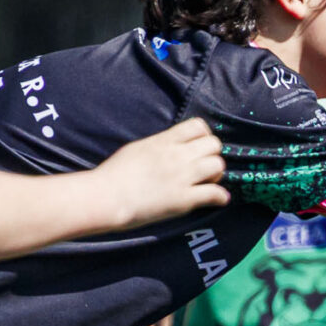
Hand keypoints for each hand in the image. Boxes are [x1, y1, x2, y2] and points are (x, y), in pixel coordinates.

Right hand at [97, 117, 228, 223]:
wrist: (106, 196)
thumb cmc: (114, 174)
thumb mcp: (137, 148)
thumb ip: (158, 145)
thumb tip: (170, 145)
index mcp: (163, 141)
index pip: (198, 126)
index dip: (204, 136)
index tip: (199, 147)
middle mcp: (176, 156)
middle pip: (214, 144)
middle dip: (213, 154)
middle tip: (204, 167)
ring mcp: (182, 177)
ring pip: (218, 165)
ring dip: (216, 174)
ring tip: (207, 182)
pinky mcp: (183, 199)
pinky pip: (215, 194)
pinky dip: (220, 197)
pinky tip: (216, 200)